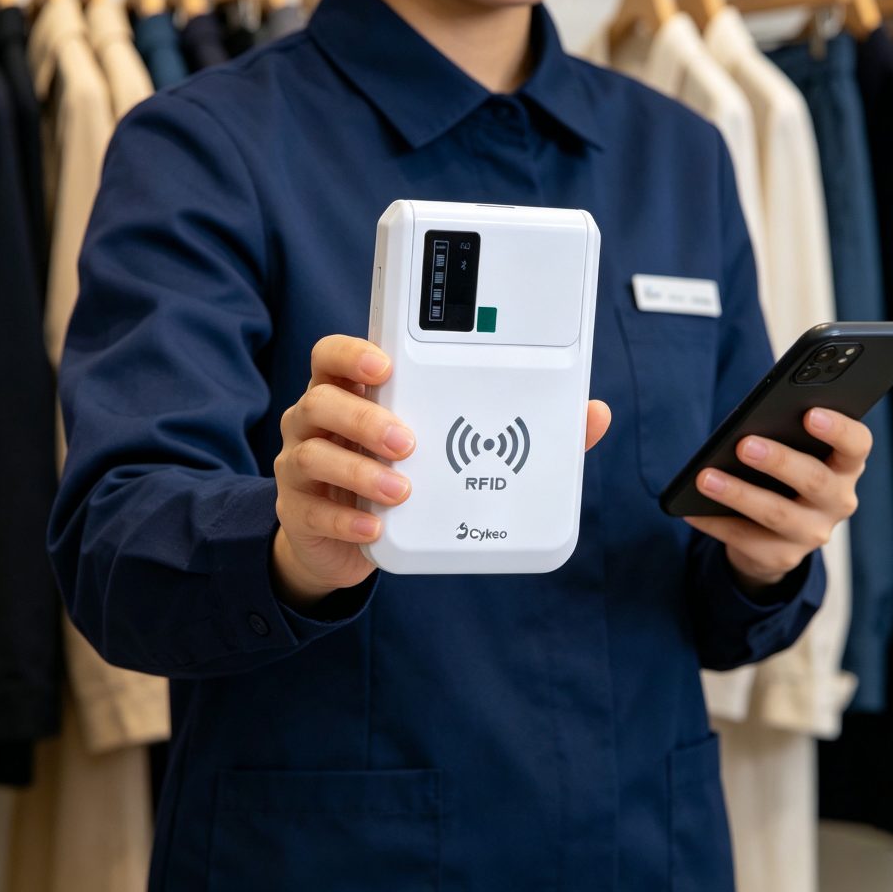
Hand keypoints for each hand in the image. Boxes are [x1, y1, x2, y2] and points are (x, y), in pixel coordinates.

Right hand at [272, 335, 611, 611]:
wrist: (344, 537)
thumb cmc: (403, 472)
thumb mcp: (449, 447)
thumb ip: (519, 430)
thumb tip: (592, 416)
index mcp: (354, 393)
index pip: (334, 356)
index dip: (355, 354)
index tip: (387, 366)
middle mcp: (320, 420)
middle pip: (322, 401)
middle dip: (364, 418)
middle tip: (408, 441)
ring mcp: (303, 464)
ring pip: (313, 454)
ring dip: (360, 472)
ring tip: (402, 490)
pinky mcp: (300, 509)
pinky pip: (313, 509)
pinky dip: (347, 519)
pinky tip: (376, 527)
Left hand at [683, 408, 871, 595]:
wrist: (775, 535)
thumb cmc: (781, 474)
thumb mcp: (791, 453)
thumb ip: (782, 435)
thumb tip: (745, 428)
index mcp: (845, 466)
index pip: (856, 444)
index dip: (838, 429)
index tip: (810, 413)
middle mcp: (838, 501)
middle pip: (814, 479)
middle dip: (778, 461)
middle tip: (744, 444)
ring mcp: (813, 533)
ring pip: (777, 514)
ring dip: (738, 494)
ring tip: (705, 478)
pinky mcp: (783, 557)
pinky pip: (745, 538)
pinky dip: (714, 522)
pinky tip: (691, 509)